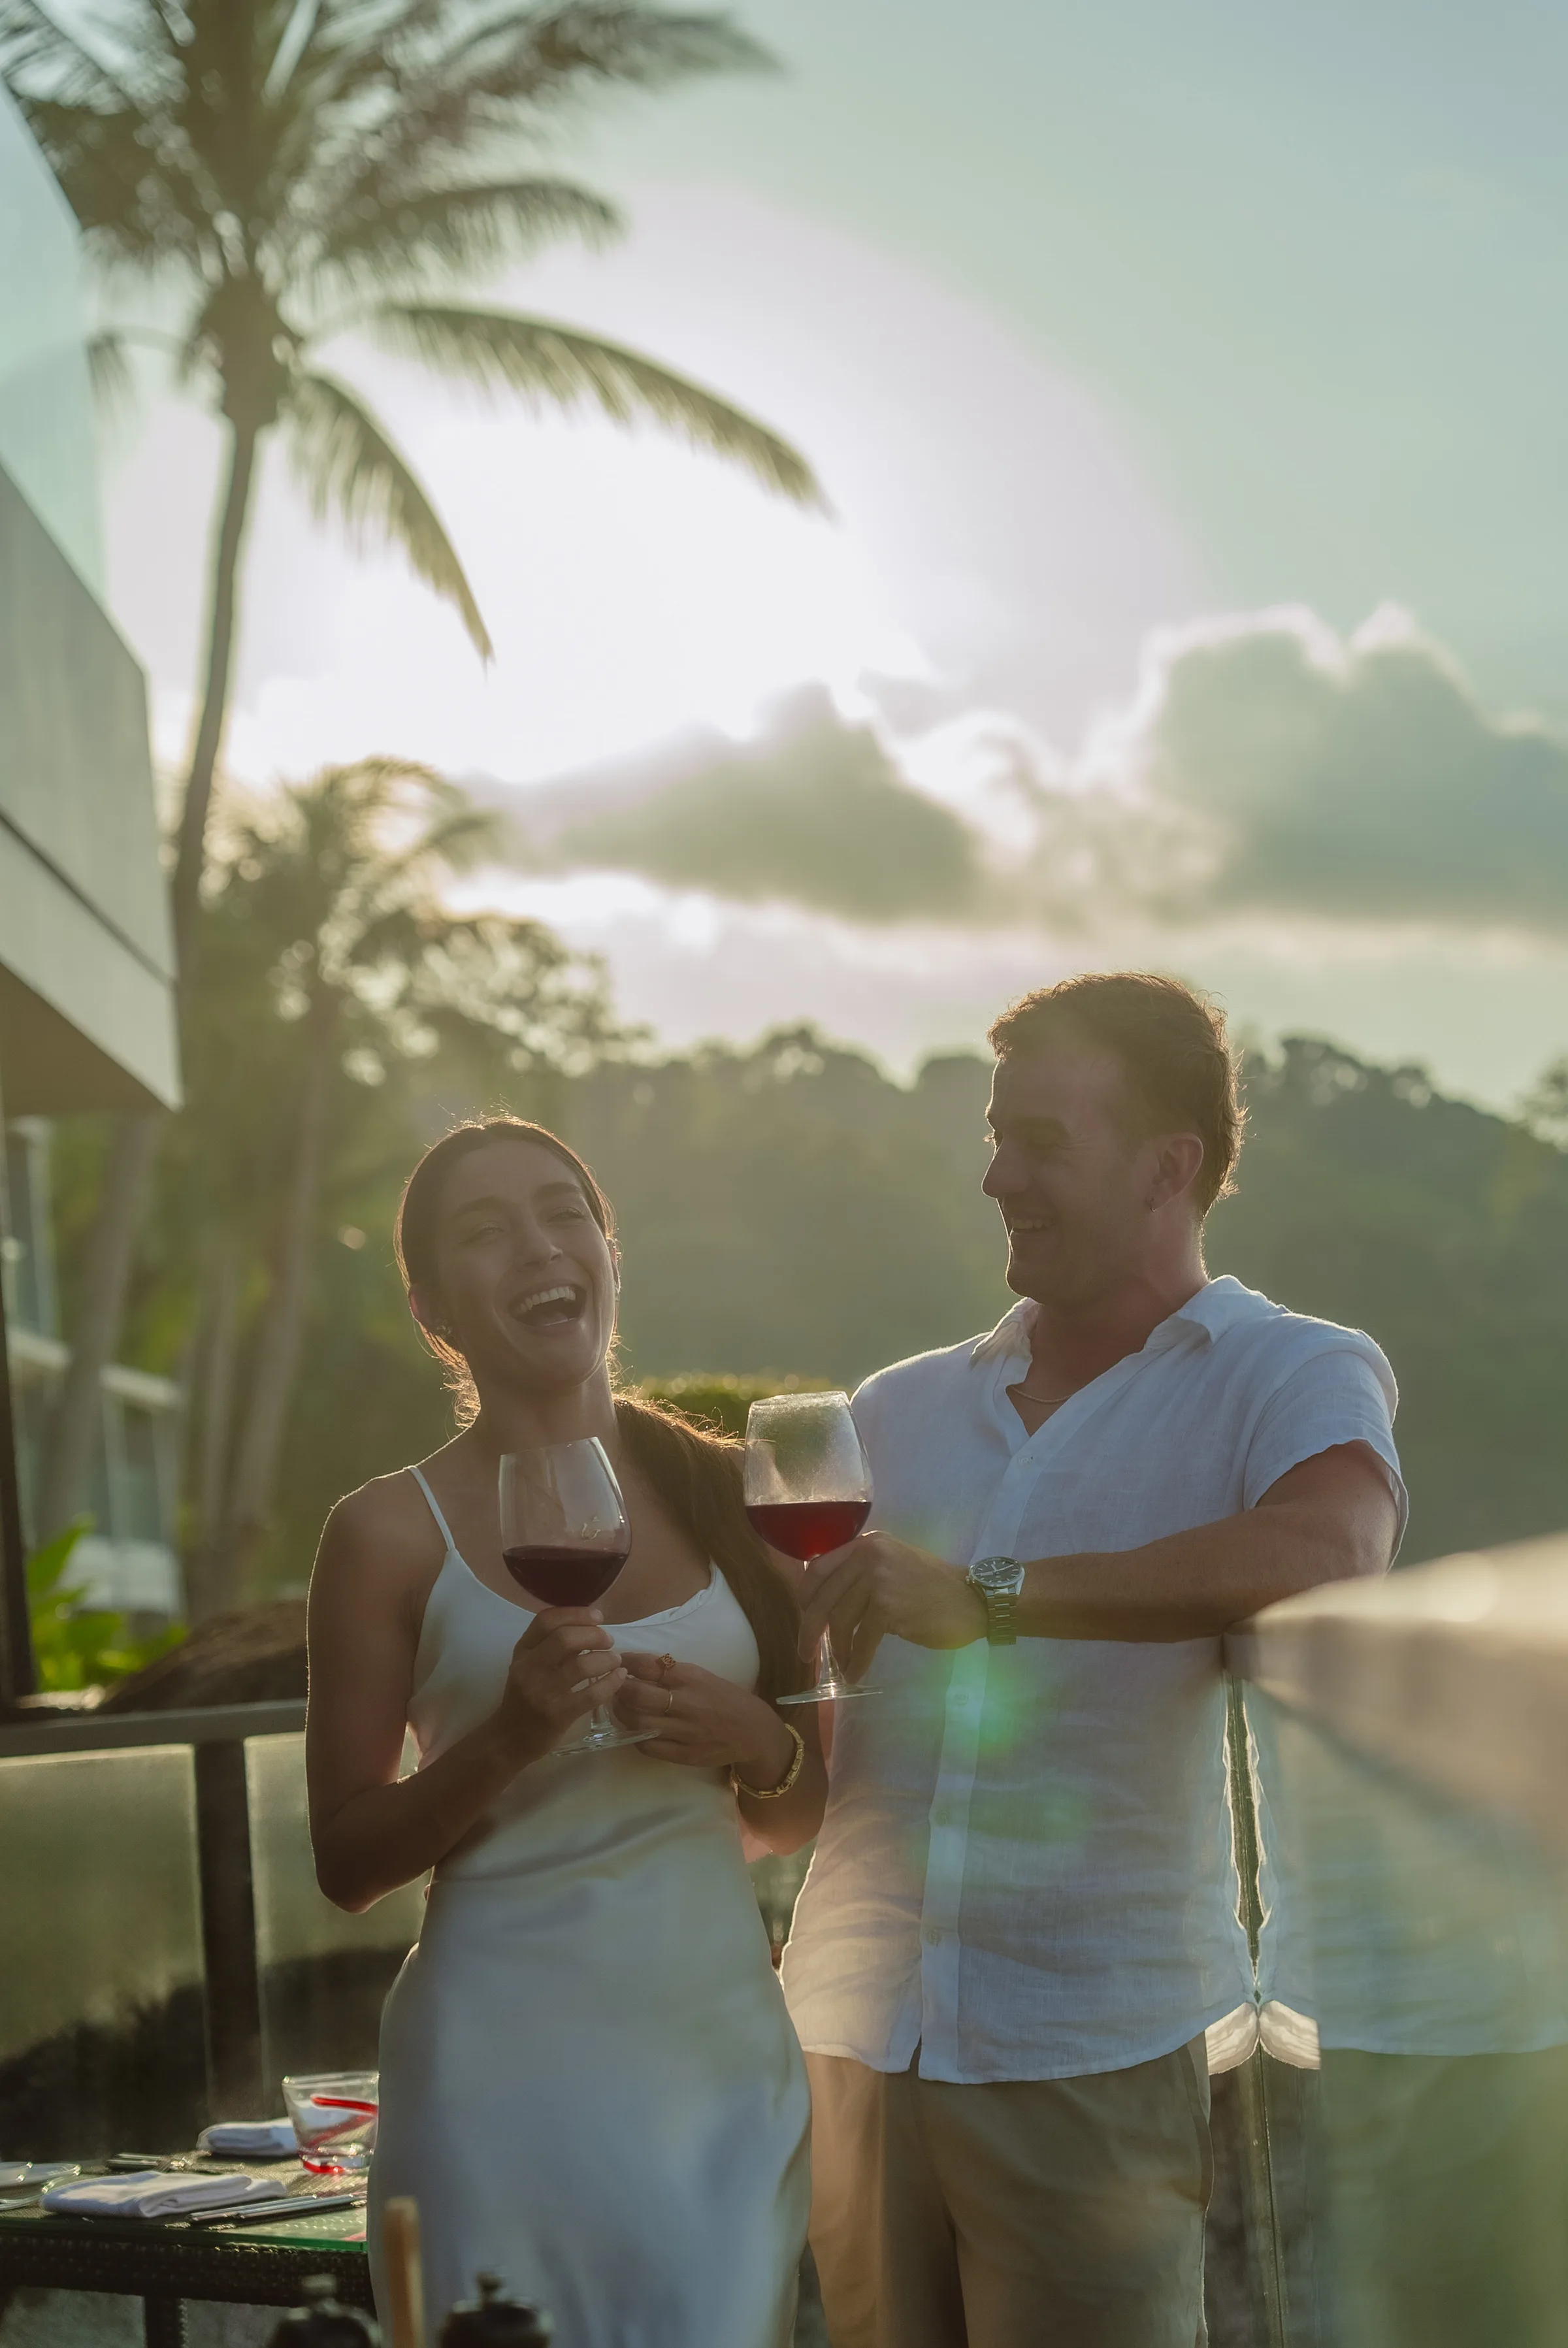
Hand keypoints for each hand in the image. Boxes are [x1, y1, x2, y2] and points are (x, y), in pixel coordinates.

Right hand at [492, 1608, 625, 1764]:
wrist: (508, 1739)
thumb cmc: (524, 1698)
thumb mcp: (528, 1666)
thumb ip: (552, 1646)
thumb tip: (590, 1627)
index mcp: (522, 1651)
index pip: (546, 1620)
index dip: (576, 1613)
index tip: (598, 1616)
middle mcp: (528, 1668)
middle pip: (565, 1638)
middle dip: (594, 1635)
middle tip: (609, 1641)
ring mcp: (542, 1693)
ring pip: (581, 1665)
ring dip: (606, 1659)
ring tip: (615, 1660)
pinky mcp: (556, 1715)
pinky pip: (590, 1694)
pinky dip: (610, 1683)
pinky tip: (619, 1677)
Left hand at [615, 1651, 795, 1784]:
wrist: (753, 1732)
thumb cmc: (725, 1699)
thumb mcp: (703, 1677)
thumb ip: (673, 1673)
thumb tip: (636, 1665)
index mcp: (693, 1678)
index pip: (650, 1665)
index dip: (627, 1662)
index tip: (617, 1661)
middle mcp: (687, 1703)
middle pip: (638, 1695)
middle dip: (618, 1689)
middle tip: (612, 1686)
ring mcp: (685, 1731)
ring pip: (639, 1721)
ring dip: (621, 1713)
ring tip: (618, 1706)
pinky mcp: (684, 1754)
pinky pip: (649, 1746)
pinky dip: (635, 1736)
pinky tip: (634, 1729)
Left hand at [800, 1534, 985, 1679]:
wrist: (972, 1599)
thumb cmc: (933, 1586)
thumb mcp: (893, 1564)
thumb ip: (861, 1574)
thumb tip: (825, 1603)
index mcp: (866, 1544)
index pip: (818, 1567)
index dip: (805, 1596)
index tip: (803, 1617)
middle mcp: (868, 1555)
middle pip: (822, 1597)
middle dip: (809, 1629)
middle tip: (806, 1653)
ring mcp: (878, 1579)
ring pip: (839, 1620)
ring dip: (837, 1650)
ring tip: (841, 1666)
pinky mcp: (889, 1606)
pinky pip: (861, 1640)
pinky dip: (856, 1660)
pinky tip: (854, 1672)